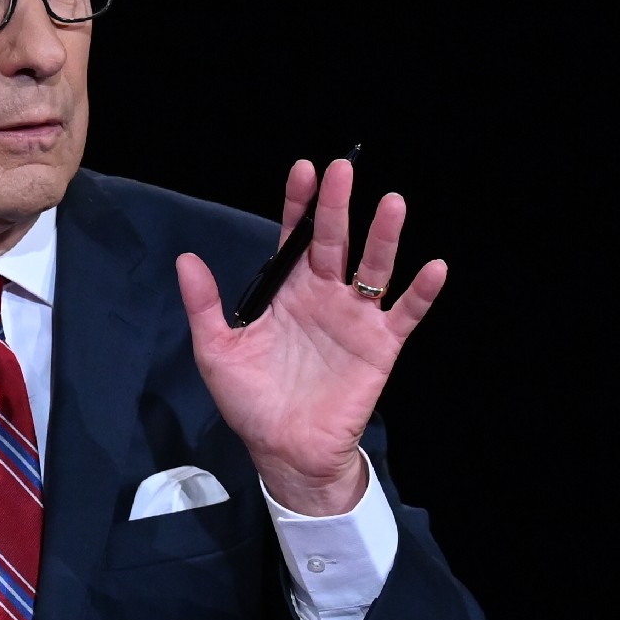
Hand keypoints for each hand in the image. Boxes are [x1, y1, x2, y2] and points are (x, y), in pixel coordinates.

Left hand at [175, 156, 445, 515]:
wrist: (283, 452)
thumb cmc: (251, 401)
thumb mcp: (216, 351)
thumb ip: (204, 305)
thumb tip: (185, 259)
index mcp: (286, 292)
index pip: (294, 238)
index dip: (300, 204)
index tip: (304, 170)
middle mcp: (323, 295)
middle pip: (334, 241)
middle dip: (337, 205)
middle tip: (343, 168)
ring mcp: (354, 318)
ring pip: (373, 268)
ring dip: (384, 237)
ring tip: (392, 203)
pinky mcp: (379, 346)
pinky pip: (405, 314)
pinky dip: (422, 293)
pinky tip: (433, 268)